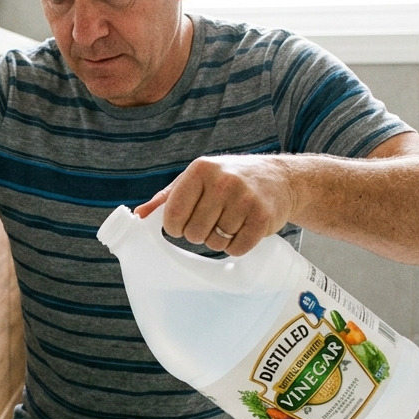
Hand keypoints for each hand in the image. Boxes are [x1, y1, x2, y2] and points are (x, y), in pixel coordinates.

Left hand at [134, 155, 296, 255]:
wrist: (280, 178)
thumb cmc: (229, 179)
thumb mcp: (197, 179)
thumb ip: (167, 198)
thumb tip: (138, 216)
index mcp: (200, 170)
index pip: (172, 216)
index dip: (176, 227)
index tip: (184, 223)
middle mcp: (222, 182)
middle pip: (194, 234)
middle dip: (200, 234)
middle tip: (213, 221)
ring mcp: (245, 199)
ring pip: (215, 244)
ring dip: (220, 240)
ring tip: (230, 222)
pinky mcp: (263, 217)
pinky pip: (237, 249)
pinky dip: (237, 247)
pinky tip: (243, 230)